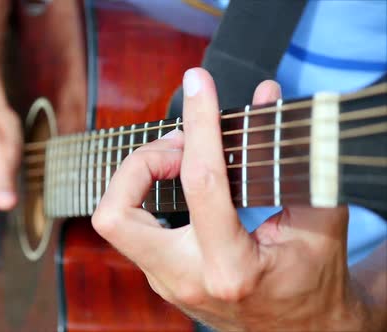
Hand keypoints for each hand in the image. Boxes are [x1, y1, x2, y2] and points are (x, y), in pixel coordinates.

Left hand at [93, 68, 371, 329]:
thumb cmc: (314, 281)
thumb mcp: (320, 223)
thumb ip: (292, 159)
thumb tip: (264, 96)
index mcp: (231, 269)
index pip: (201, 183)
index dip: (200, 124)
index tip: (199, 84)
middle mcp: (184, 278)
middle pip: (115, 214)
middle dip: (137, 164)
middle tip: (179, 146)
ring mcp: (164, 282)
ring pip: (115, 220)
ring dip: (139, 177)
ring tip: (181, 159)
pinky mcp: (159, 277)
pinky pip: (134, 227)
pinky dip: (149, 192)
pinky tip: (181, 180)